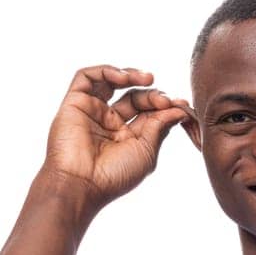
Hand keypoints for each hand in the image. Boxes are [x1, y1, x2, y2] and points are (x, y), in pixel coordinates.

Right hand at [44, 65, 192, 205]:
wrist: (81, 184)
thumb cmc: (114, 175)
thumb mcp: (147, 151)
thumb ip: (160, 126)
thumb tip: (180, 109)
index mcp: (127, 138)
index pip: (149, 113)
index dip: (165, 106)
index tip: (181, 106)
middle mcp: (109, 123)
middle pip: (134, 97)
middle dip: (152, 95)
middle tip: (165, 100)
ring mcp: (91, 111)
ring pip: (112, 82)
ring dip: (132, 76)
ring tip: (148, 78)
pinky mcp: (74, 103)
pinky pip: (87, 77)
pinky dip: (107, 71)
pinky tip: (124, 78)